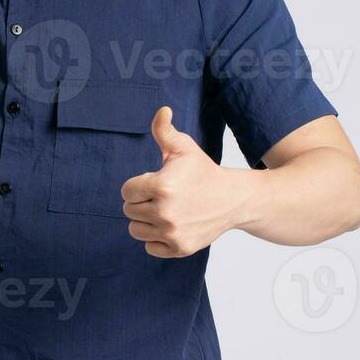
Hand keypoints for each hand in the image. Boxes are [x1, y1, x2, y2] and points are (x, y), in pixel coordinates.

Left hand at [120, 106, 241, 257]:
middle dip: (141, 201)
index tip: (154, 181)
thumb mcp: (184, 148)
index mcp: (161, 186)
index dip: (138, 184)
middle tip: (162, 196)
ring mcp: (172, 233)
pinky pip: (149, 247)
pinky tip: (171, 225)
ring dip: (145, 220)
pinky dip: (156, 238)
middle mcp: (165, 212)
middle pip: (129, 210)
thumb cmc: (203, 171)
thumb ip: (165, 131)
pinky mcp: (179, 248)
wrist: (233, 199)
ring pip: (135, 230)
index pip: (126, 191)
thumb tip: (162, 110)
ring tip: (164, 210)